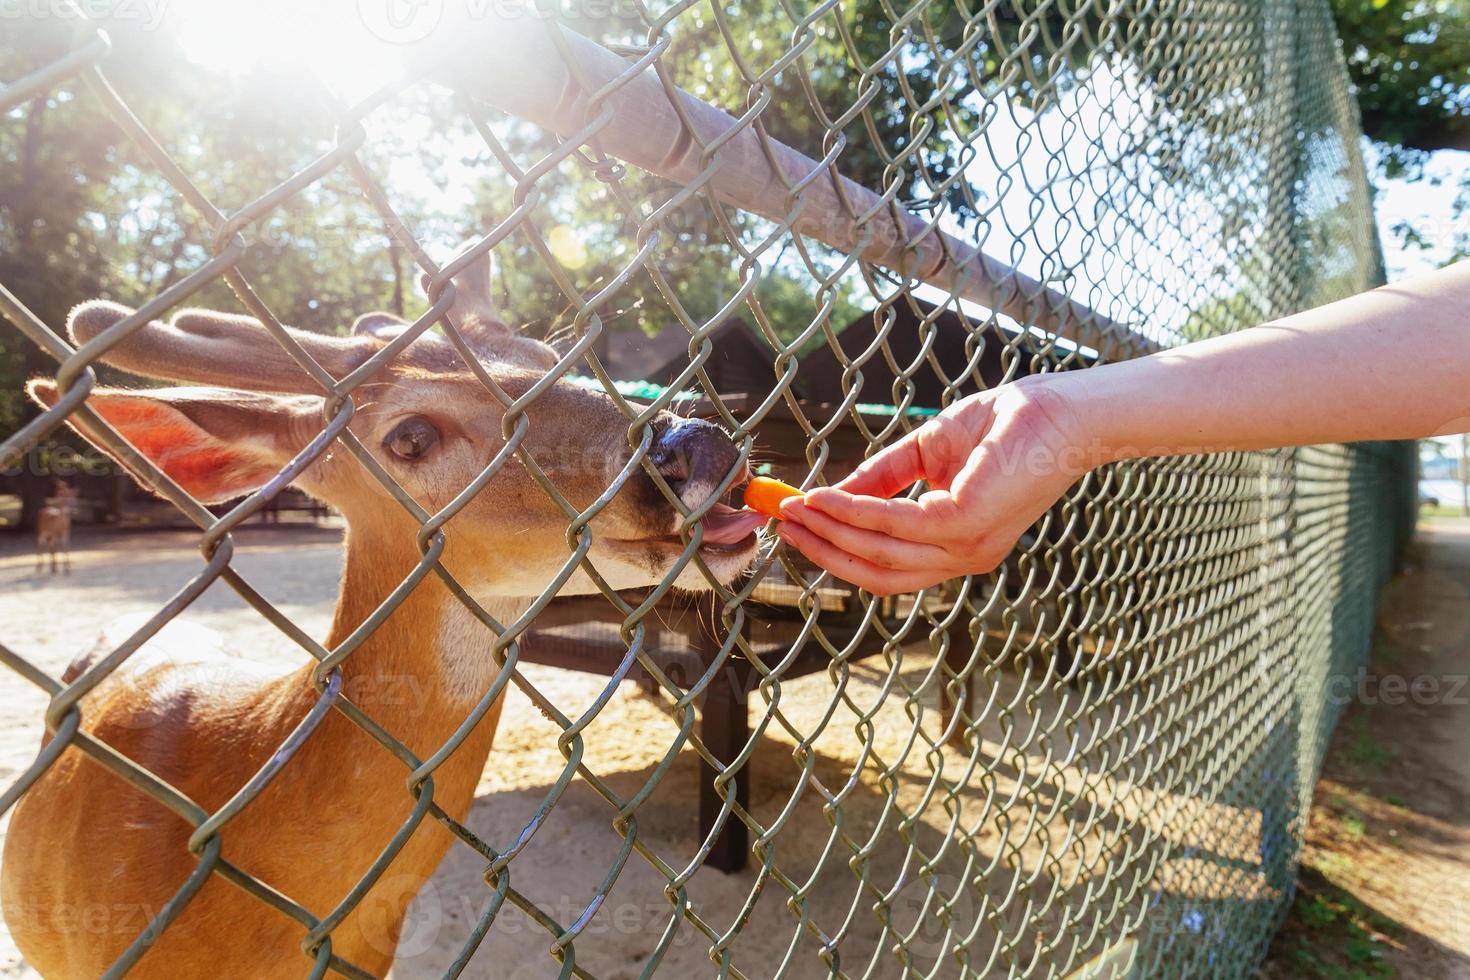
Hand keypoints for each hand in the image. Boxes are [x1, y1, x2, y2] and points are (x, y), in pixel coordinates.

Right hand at [776, 379, 1095, 594]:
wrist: (1061, 410)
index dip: (840, 552)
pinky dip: (853, 511)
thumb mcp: (930, 453)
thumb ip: (886, 477)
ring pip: (880, 553)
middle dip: (826, 550)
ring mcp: (966, 547)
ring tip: (795, 509)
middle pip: (878, 573)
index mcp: (961, 548)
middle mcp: (965, 557)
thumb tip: (835, 495)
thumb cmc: (1005, 425)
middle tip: (784, 525)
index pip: (891, 567)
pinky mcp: (964, 524)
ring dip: (830, 532)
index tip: (799, 528)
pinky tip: (827, 496)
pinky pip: (892, 523)